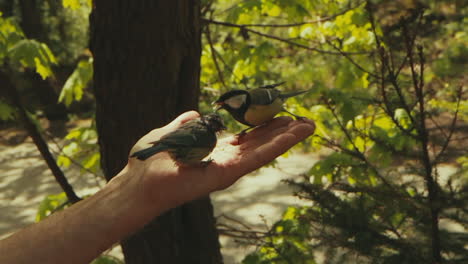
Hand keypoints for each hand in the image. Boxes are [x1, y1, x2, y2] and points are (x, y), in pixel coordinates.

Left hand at [119, 111, 315, 212]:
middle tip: (307, 119)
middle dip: (284, 131)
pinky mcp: (227, 173)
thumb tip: (195, 113)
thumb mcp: (172, 131)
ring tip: (309, 125)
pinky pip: (256, 158)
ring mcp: (230, 167)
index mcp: (217, 148)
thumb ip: (187, 123)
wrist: (141, 180)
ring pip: (265, 150)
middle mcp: (228, 159)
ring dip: (288, 137)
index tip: (284, 114)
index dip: (267, 125)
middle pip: (262, 142)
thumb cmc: (152, 158)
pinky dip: (276, 146)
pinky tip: (293, 135)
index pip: (249, 136)